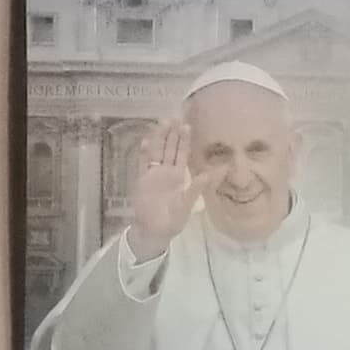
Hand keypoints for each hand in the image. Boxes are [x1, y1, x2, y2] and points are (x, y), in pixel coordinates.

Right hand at [126, 121, 196, 254]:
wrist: (154, 232)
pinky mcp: (141, 180)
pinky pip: (142, 164)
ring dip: (159, 138)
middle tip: (174, 117)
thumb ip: (195, 188)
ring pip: (156, 152)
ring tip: (161, 123)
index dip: (184, 140)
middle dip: (171, 134)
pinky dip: (143, 154)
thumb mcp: (187, 205)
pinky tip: (146, 142)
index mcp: (179, 176)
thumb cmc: (172, 221)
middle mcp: (166, 172)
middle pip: (169, 149)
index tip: (186, 125)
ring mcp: (153, 175)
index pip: (182, 154)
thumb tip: (208, 174)